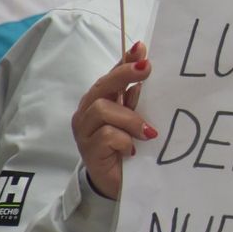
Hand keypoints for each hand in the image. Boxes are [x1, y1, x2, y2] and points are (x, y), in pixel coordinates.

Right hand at [72, 41, 157, 199]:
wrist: (120, 183)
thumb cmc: (130, 146)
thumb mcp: (137, 118)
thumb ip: (137, 96)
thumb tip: (145, 65)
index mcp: (102, 100)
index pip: (111, 75)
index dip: (125, 61)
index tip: (142, 48)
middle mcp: (89, 112)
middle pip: (102, 86)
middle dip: (124, 75)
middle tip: (147, 69)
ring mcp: (85, 131)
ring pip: (102, 109)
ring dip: (130, 119)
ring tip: (147, 133)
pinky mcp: (88, 150)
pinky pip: (106, 135)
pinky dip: (124, 140)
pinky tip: (133, 150)